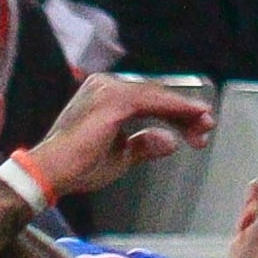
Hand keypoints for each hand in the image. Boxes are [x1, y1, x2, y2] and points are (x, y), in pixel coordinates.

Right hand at [28, 73, 215, 202]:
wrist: (51, 172)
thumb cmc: (76, 167)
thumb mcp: (119, 157)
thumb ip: (143, 145)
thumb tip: (169, 141)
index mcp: (104, 95)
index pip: (147, 102)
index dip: (174, 116)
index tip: (195, 132)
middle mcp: (105, 86)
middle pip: (155, 96)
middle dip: (184, 114)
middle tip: (206, 129)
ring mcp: (108, 89)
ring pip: (157, 97)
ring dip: (184, 112)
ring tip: (205, 126)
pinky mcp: (113, 100)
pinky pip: (152, 102)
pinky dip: (175, 110)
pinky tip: (192, 118)